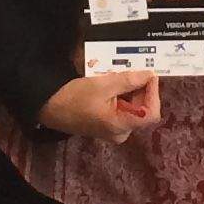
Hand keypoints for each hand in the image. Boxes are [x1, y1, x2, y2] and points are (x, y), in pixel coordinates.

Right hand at [38, 72, 162, 141]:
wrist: (50, 107)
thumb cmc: (75, 97)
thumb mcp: (103, 85)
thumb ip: (128, 80)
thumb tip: (149, 75)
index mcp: (121, 125)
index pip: (151, 113)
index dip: (153, 93)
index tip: (148, 76)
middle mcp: (121, 132)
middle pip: (143, 109)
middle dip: (139, 89)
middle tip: (131, 71)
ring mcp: (115, 130)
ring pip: (133, 107)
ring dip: (130, 90)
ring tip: (119, 75)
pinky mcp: (109, 125)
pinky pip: (123, 109)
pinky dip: (121, 95)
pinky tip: (112, 84)